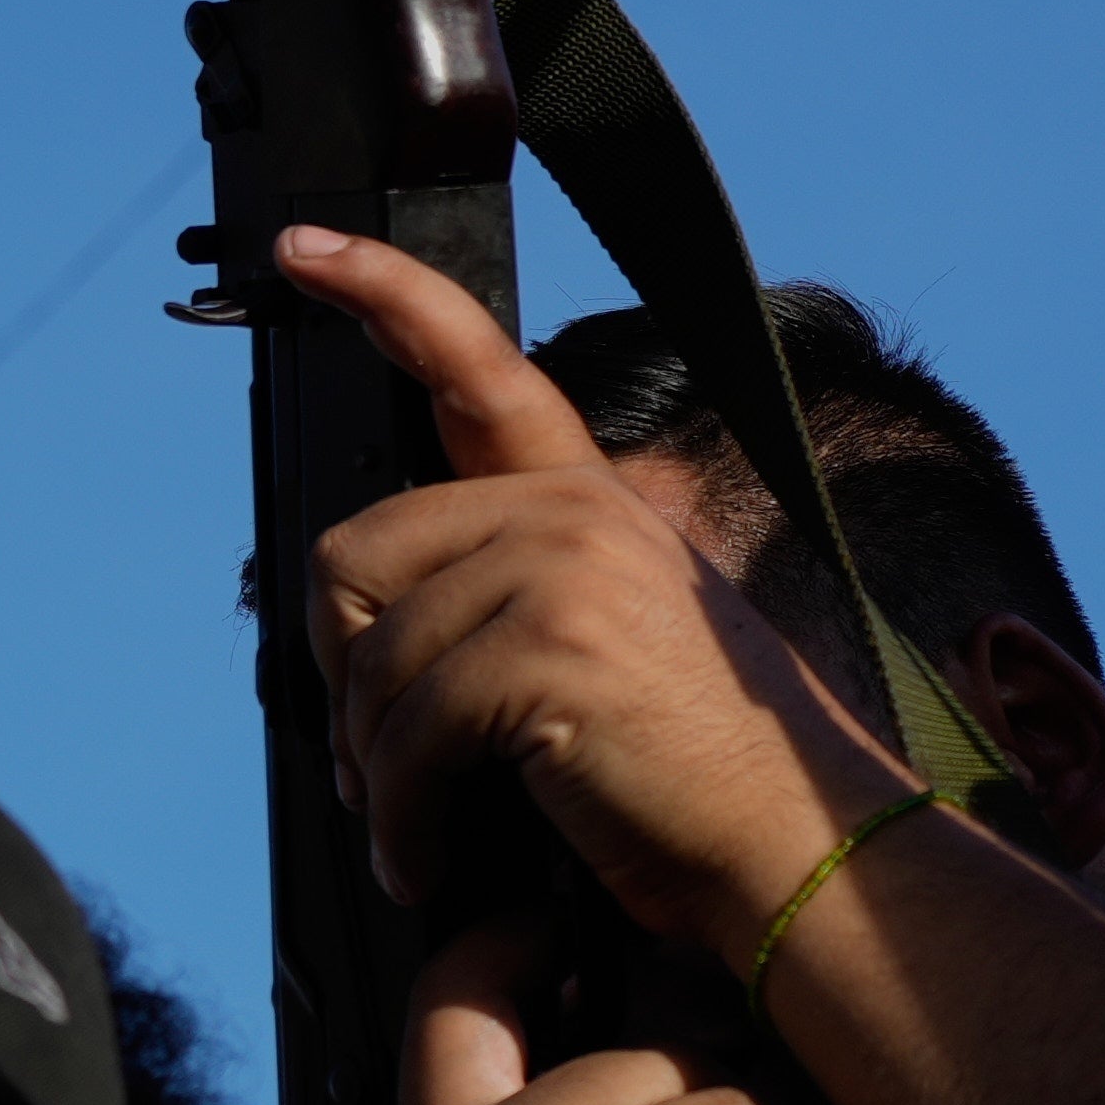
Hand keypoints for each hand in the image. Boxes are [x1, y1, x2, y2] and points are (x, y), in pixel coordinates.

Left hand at [288, 230, 919, 965]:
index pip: (475, 365)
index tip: (306, 246)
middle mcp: (575, 512)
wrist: (798, 849)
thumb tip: (353, 633)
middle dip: (343, 678)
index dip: (383, 293)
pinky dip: (399, 819)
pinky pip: (403, 734)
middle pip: (350, 558)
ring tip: (420, 827)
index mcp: (585, 499)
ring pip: (368, 660)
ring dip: (375, 770)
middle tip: (380, 765)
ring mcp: (566, 568)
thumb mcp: (597, 647)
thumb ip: (498, 594)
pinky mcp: (551, 645)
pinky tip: (429, 858)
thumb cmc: (684, 777)